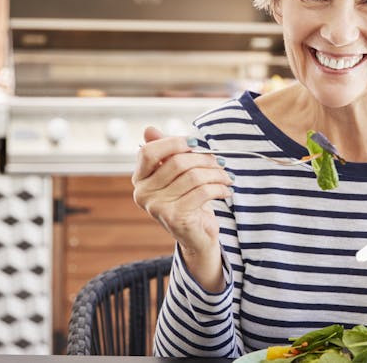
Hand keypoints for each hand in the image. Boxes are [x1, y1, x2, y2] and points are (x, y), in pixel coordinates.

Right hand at [132, 127, 232, 271]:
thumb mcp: (176, 175)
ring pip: (193, 176)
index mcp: (140, 179)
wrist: (196, 237)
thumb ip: (165, 152)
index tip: (196, 143)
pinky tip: (226, 190)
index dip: (173, 142)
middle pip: (176, 162)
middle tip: (220, 161)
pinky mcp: (174, 217)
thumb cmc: (187, 200)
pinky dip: (219, 188)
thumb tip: (149, 129)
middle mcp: (143, 193)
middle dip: (204, 159)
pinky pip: (202, 192)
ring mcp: (157, 207)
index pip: (149, 152)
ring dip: (216, 174)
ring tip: (226, 177)